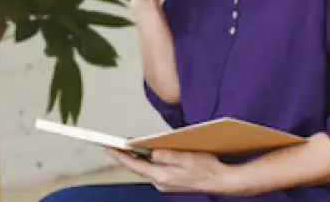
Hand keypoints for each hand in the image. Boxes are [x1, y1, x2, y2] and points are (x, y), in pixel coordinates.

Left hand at [105, 148, 232, 194]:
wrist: (221, 180)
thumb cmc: (206, 168)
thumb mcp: (185, 157)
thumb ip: (165, 155)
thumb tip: (149, 151)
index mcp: (162, 176)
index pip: (134, 165)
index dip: (120, 156)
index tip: (108, 148)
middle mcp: (161, 182)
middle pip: (137, 168)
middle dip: (125, 157)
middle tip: (112, 146)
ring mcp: (165, 184)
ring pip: (144, 170)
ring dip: (135, 159)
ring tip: (125, 148)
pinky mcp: (170, 182)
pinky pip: (152, 171)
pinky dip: (145, 162)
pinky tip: (145, 155)